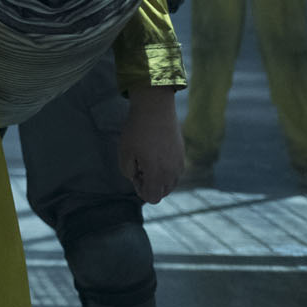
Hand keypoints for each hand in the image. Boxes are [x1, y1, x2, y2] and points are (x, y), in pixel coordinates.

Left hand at [117, 86, 183, 202]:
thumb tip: (136, 176)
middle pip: (162, 192)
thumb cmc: (137, 130)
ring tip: (147, 159)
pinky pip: (175, 170)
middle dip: (150, 184)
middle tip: (139, 166)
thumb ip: (128, 171)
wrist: (155, 108)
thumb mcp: (124, 152)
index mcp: (157, 174)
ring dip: (159, 177)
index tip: (134, 173)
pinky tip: (155, 152)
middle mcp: (172, 172)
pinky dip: (165, 168)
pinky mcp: (182, 154)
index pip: (152, 198)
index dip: (140, 190)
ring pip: (170, 182)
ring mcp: (179, 163)